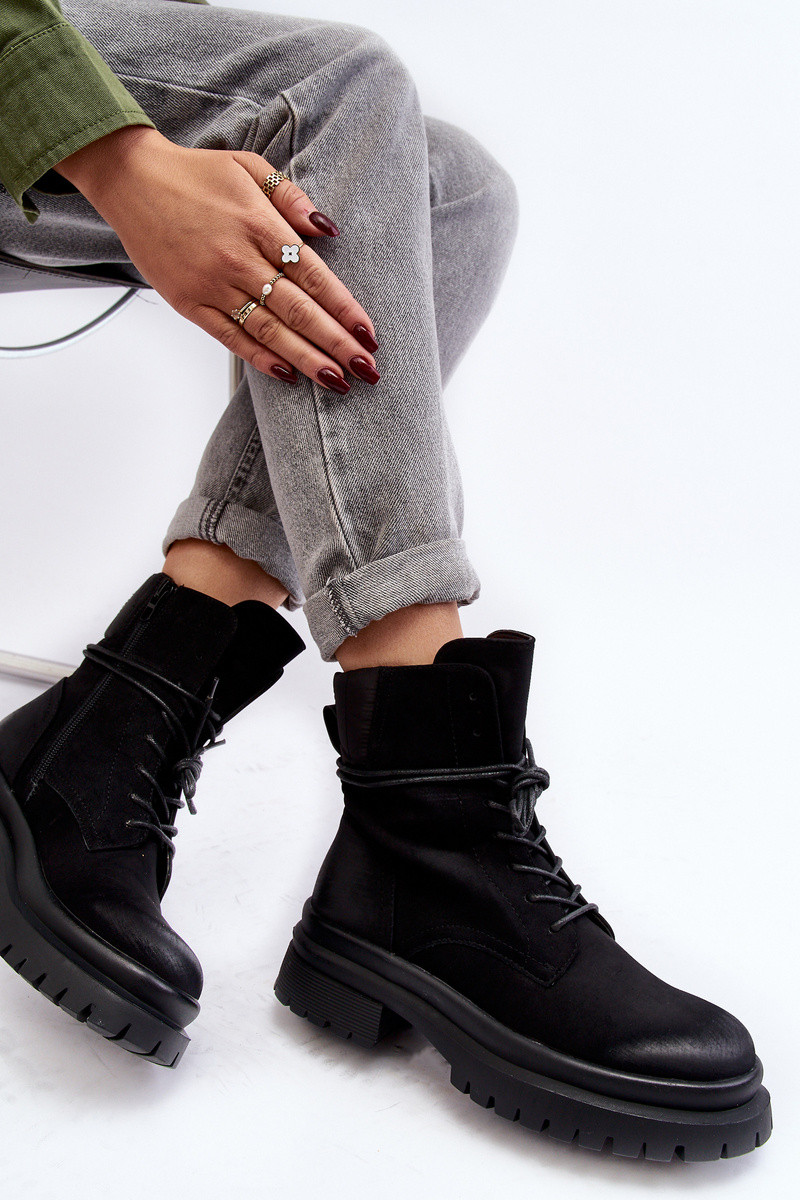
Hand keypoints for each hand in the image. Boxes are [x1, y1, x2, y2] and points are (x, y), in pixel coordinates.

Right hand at [54, 126, 378, 391]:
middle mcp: (239, 259)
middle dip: (337, 344)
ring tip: (337, 382)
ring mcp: (212, 284)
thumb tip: (327, 229)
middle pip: (299, 310)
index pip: (314, 275)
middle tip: (367, 371)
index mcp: (259, 224)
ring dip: (308, 359)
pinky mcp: (188, 302)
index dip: (344, 308)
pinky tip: (288, 375)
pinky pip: (230, 337)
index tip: (369, 334)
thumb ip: (291, 197)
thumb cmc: (195, 173)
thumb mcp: (248, 166)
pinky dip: (260, 358)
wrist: (130, 179)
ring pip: (269, 331)